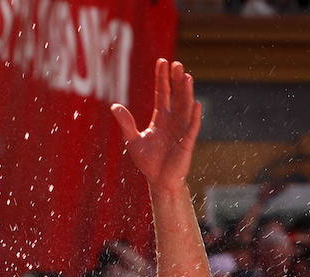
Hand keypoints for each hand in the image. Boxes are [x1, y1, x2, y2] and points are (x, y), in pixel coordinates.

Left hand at [111, 59, 200, 194]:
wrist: (159, 181)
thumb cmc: (148, 162)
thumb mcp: (133, 141)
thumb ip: (126, 123)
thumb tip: (114, 106)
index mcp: (161, 118)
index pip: (163, 93)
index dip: (162, 78)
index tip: (162, 61)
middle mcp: (173, 120)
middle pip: (176, 96)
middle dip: (176, 80)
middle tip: (177, 64)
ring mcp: (181, 130)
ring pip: (185, 107)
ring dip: (186, 93)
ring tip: (186, 76)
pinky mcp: (187, 143)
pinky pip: (191, 127)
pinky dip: (194, 116)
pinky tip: (195, 104)